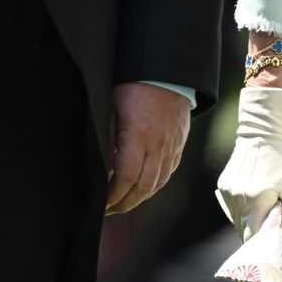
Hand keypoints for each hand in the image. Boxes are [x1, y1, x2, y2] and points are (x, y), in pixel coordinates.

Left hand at [106, 83, 191, 214]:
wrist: (168, 72)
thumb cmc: (134, 86)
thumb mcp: (113, 108)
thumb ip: (109, 138)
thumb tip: (103, 167)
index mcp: (140, 136)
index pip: (126, 177)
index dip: (113, 195)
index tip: (102, 203)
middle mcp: (159, 145)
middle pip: (144, 187)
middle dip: (125, 203)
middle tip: (109, 210)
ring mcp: (172, 146)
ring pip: (158, 183)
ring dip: (140, 198)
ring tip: (124, 203)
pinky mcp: (179, 144)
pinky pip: (168, 172)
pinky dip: (155, 185)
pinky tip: (143, 188)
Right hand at [216, 87, 281, 251]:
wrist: (268, 123)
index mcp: (254, 202)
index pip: (255, 242)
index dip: (266, 255)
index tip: (279, 262)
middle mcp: (235, 199)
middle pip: (246, 234)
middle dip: (261, 243)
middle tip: (279, 248)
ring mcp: (227, 191)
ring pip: (240, 222)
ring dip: (254, 227)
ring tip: (272, 225)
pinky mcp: (225, 184)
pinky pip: (235, 208)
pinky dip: (247, 212)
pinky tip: (261, 205)